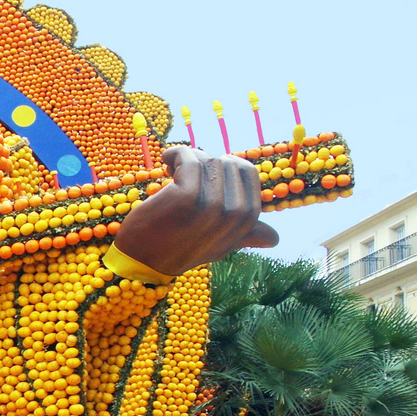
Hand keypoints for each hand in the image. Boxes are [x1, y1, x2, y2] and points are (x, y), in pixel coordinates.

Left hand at [113, 146, 277, 276]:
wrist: (143, 261)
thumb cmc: (180, 248)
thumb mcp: (220, 243)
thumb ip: (246, 234)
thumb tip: (273, 238)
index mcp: (248, 219)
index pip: (246, 171)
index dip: (221, 167)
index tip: (201, 176)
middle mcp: (235, 212)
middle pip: (226, 162)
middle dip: (203, 162)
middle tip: (181, 176)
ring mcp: (213, 205)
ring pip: (206, 158)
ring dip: (186, 159)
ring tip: (172, 173)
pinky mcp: (187, 196)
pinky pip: (188, 157)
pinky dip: (174, 154)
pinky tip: (166, 162)